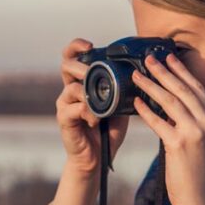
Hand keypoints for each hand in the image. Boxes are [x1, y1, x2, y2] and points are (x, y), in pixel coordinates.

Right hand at [56, 38, 129, 175]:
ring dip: (89, 92)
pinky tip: (96, 121)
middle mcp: (70, 91)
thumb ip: (123, 90)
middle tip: (94, 74)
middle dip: (82, 66)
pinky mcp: (63, 119)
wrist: (95, 159)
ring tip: (101, 104)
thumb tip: (140, 73)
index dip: (77, 46)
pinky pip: (75, 108)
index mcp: (82, 84)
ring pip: (72, 87)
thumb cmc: (108, 132)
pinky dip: (88, 113)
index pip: (72, 57)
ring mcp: (65, 104)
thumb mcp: (120, 107)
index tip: (90, 45)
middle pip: (66, 65)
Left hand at [130, 52, 204, 204]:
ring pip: (170, 102)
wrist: (199, 200)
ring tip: (137, 76)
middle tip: (148, 59)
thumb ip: (191, 124)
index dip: (182, 72)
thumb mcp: (201, 144)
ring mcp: (195, 133)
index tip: (169, 58)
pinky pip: (159, 122)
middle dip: (164, 72)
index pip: (198, 90)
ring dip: (151, 86)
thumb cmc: (196, 173)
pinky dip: (146, 111)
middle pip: (184, 90)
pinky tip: (135, 102)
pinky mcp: (179, 145)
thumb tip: (170, 106)